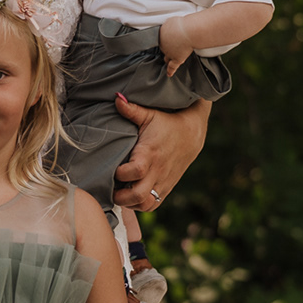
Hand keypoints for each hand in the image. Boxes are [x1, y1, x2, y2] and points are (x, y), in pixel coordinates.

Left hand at [111, 96, 208, 212]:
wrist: (192, 134)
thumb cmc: (166, 123)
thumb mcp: (150, 115)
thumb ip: (131, 109)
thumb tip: (116, 97)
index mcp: (150, 153)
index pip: (134, 172)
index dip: (119, 174)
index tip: (112, 169)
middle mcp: (158, 171)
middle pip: (138, 195)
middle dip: (120, 196)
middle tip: (110, 188)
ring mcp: (163, 182)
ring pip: (145, 205)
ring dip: (130, 203)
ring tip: (120, 193)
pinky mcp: (167, 188)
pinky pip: (153, 205)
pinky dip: (140, 205)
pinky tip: (131, 196)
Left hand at [158, 15, 194, 76]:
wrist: (188, 31)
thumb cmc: (182, 24)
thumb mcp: (171, 21)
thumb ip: (168, 25)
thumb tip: (169, 26)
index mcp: (161, 34)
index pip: (161, 38)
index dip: (164, 40)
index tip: (167, 40)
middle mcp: (163, 45)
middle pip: (163, 48)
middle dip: (166, 47)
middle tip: (171, 47)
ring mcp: (169, 53)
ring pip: (167, 57)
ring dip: (167, 58)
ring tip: (167, 60)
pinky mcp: (177, 59)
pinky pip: (172, 67)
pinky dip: (170, 71)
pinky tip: (169, 74)